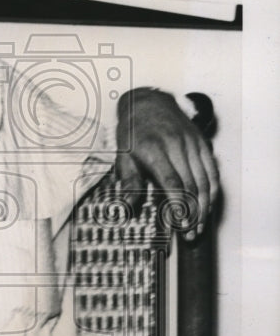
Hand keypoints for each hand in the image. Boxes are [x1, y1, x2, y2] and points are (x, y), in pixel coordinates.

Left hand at [115, 88, 219, 239]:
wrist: (148, 103)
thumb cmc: (133, 132)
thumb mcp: (122, 154)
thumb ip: (128, 180)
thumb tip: (128, 205)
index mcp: (154, 150)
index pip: (172, 181)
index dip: (178, 205)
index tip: (179, 223)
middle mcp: (176, 146)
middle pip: (191, 185)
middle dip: (192, 213)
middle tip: (189, 232)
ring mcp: (192, 144)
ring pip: (205, 180)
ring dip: (204, 207)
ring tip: (199, 225)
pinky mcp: (202, 143)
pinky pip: (212, 170)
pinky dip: (213, 190)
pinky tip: (208, 206)